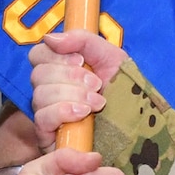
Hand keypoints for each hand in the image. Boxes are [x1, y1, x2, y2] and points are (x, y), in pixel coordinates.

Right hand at [29, 30, 123, 146]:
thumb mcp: (108, 55)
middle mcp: (48, 90)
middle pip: (39, 75)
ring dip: (73, 95)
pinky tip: (82, 113)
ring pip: (40, 95)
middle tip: (97, 84)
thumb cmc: (122, 89)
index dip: (57, 56)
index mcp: (58, 69)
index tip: (81, 61)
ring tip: (98, 103)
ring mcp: (46, 114)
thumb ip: (82, 40)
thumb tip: (49, 38)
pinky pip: (42, 119)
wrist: (136, 122)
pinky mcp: (47, 136)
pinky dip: (62, 111)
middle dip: (71, 77)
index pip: (38, 55)